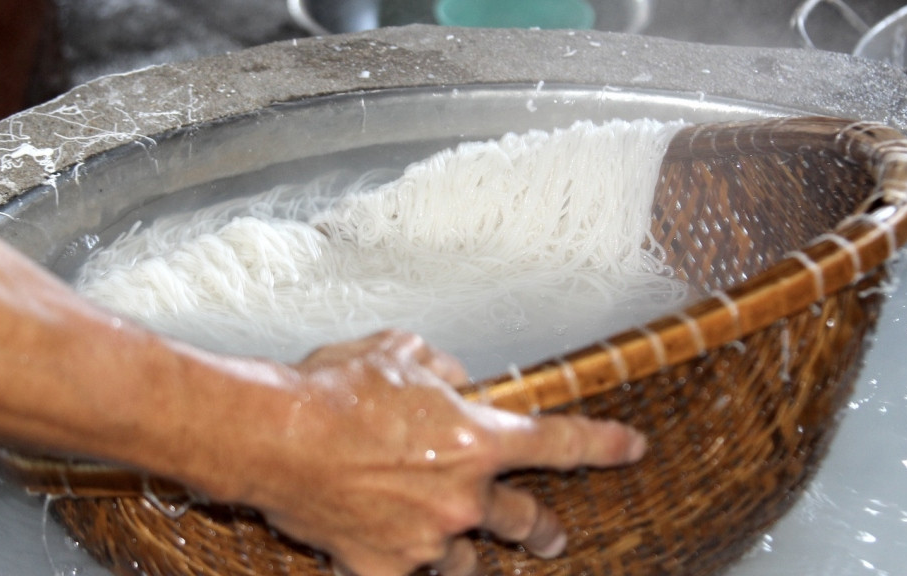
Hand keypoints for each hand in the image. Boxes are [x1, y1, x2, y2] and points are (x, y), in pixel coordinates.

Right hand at [247, 330, 645, 575]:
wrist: (275, 437)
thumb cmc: (332, 392)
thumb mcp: (397, 353)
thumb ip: (439, 367)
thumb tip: (452, 379)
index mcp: (476, 440)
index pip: (558, 444)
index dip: (602, 445)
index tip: (631, 447)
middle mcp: (462, 497)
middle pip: (525, 521)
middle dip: (543, 530)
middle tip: (550, 534)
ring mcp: (426, 540)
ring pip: (470, 558)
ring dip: (469, 548)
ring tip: (457, 542)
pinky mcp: (384, 568)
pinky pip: (412, 573)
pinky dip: (408, 561)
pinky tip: (393, 548)